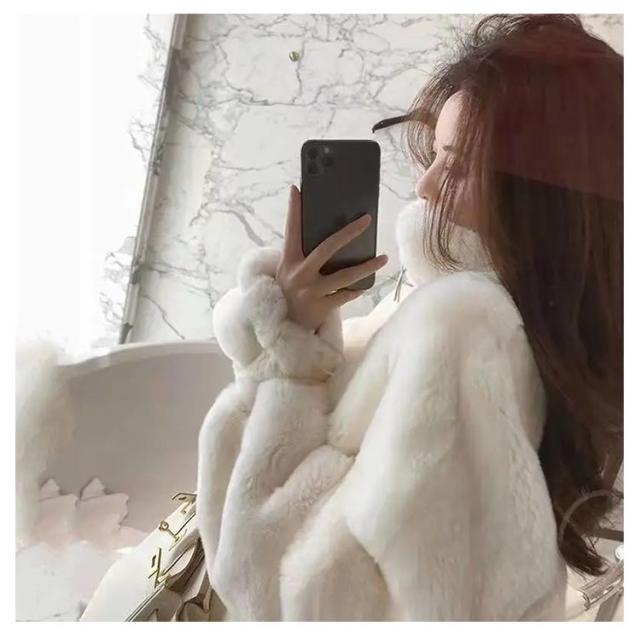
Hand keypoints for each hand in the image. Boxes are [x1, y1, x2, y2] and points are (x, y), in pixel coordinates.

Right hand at [275, 184, 388, 332]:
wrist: (282, 327)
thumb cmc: (290, 291)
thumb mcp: (288, 270)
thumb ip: (302, 254)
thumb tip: (331, 235)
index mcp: (288, 260)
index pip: (291, 231)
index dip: (294, 210)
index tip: (297, 190)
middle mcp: (298, 274)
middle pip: (326, 248)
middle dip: (348, 233)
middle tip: (366, 220)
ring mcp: (310, 292)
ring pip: (344, 276)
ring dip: (366, 266)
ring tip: (384, 258)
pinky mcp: (320, 308)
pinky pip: (345, 296)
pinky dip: (357, 289)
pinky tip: (368, 283)